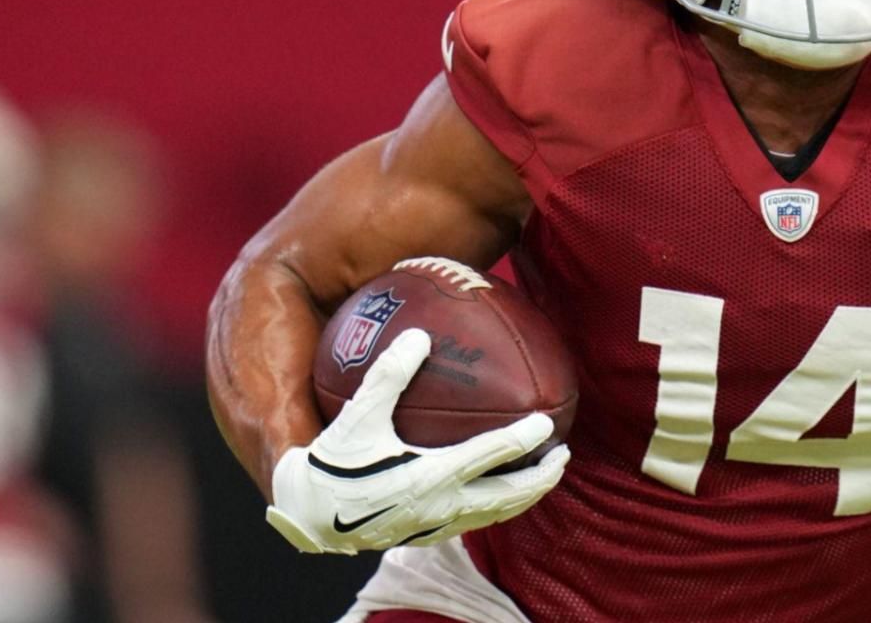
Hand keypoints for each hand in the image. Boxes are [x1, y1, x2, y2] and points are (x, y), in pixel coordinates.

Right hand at [265, 328, 567, 553]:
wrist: (307, 516)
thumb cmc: (332, 462)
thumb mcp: (358, 415)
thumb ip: (388, 376)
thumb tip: (418, 335)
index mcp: (430, 477)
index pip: (491, 456)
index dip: (524, 440)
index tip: (548, 423)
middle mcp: (441, 507)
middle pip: (508, 496)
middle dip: (541, 478)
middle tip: (563, 454)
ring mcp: (435, 526)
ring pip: (494, 514)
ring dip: (524, 495)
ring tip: (543, 475)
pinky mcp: (425, 536)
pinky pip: (473, 521)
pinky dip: (495, 505)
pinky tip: (496, 488)